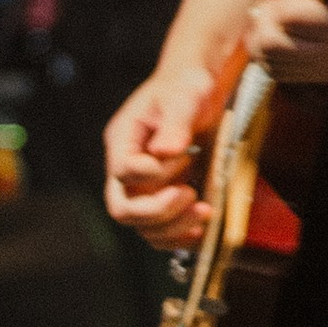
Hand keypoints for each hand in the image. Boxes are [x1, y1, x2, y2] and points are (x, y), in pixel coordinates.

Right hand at [103, 63, 224, 249]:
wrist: (198, 91)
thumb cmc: (186, 89)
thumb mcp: (184, 98)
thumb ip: (175, 124)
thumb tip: (167, 151)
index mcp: (123, 140)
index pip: (122, 172)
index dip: (151, 174)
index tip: (185, 156)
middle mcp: (127, 169)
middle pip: (124, 208)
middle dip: (158, 211)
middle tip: (190, 194)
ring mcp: (143, 189)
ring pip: (143, 228)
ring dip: (174, 227)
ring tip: (205, 210)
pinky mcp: (161, 200)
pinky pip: (161, 233)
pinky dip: (179, 237)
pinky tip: (202, 229)